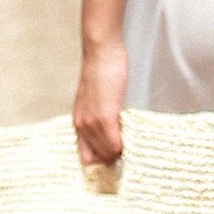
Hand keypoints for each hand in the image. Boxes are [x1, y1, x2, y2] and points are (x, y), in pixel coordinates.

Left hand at [73, 38, 127, 164]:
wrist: (101, 52)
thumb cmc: (102, 71)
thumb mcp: (95, 98)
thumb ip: (100, 115)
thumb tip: (114, 132)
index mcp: (79, 122)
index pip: (86, 157)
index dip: (102, 161)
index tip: (116, 159)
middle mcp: (82, 126)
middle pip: (98, 159)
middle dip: (113, 160)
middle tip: (129, 155)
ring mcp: (93, 122)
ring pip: (108, 153)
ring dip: (121, 154)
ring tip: (134, 148)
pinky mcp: (105, 116)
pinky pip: (115, 143)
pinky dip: (124, 147)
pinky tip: (133, 140)